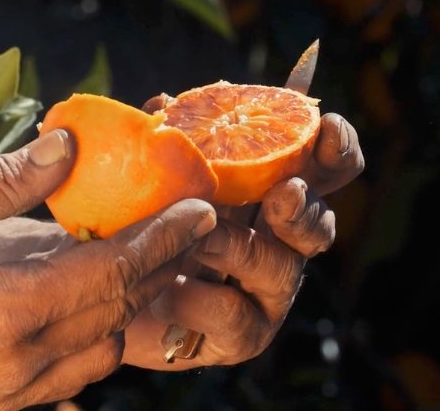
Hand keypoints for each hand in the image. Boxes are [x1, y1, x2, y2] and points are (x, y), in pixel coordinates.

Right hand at [0, 130, 216, 410]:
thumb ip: (2, 176)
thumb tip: (69, 148)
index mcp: (2, 312)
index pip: (112, 274)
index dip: (162, 238)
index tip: (200, 208)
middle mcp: (16, 365)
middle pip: (118, 312)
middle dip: (160, 266)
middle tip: (188, 225)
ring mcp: (6, 393)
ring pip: (103, 350)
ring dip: (131, 302)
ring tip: (144, 257)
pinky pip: (72, 372)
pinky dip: (96, 333)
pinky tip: (94, 296)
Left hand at [126, 102, 364, 368]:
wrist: (101, 302)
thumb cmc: (139, 230)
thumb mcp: (150, 179)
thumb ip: (164, 140)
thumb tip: (165, 102)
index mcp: (269, 197)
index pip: (325, 171)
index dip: (337, 148)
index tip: (327, 127)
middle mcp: (280, 244)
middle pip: (321, 223)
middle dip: (304, 206)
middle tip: (284, 194)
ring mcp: (266, 293)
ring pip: (280, 267)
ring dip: (235, 246)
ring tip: (194, 237)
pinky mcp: (243, 336)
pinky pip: (234, 314)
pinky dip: (200, 298)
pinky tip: (171, 287)